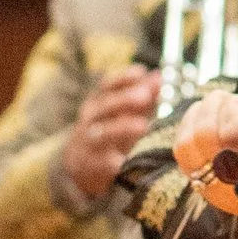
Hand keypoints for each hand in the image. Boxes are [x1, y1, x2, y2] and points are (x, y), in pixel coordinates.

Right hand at [58, 67, 164, 203]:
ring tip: (143, 126)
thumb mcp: (122, 112)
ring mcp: (89, 143)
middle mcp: (90, 120)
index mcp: (98, 103)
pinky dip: (116, 161)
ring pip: (102, 133)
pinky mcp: (92, 166)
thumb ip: (141, 95)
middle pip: (104, 106)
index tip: (140, 73)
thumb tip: (158, 77)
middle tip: (144, 95)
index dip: (123, 78)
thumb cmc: (108, 133)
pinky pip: (103, 162)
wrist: (79, 165)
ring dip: (122, 128)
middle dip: (124, 99)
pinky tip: (128, 158)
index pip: (107, 86)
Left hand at [173, 86, 237, 238]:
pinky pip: (182, 154)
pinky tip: (208, 116)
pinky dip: (188, 128)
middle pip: (203, 135)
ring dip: (199, 114)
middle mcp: (233, 184)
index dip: (235, 109)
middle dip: (217, 105)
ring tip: (221, 105)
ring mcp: (214, 188)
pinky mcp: (203, 187)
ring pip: (185, 144)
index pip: (232, 135)